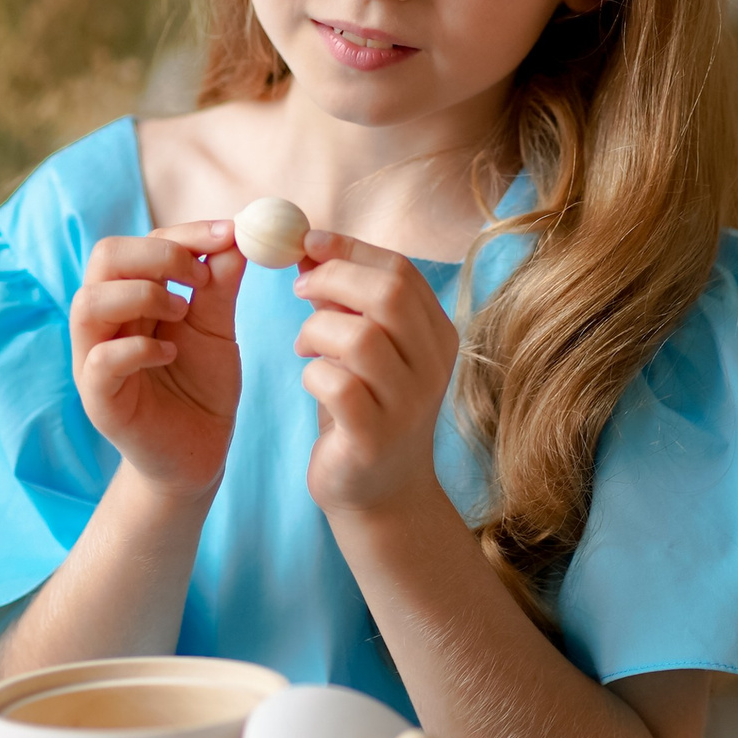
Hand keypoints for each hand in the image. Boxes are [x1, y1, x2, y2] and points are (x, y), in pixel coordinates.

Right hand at [70, 222, 245, 503]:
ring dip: (143, 295)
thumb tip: (237, 237)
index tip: (230, 234)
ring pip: (89, 303)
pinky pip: (100, 359)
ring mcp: (93, 359)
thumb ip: (220, 286)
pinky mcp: (98, 398)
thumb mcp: (217, 330)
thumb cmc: (200, 387)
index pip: (141, 242)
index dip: (185, 234)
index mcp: (131, 296)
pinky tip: (171, 354)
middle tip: (201, 275)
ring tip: (183, 312)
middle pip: (104, 258)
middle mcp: (105, 321)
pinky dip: (138, 348)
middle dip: (158, 254)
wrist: (197, 453)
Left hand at [294, 233, 460, 514]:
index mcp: (437, 335)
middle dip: (333, 279)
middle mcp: (433, 366)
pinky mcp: (375, 437)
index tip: (307, 242)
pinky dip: (312, 374)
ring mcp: (408, 404)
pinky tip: (312, 381)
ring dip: (317, 331)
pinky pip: (337, 385)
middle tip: (300, 288)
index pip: (401, 271)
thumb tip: (310, 250)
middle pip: (389, 294)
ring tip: (305, 347)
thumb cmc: (367, 410)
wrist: (381, 494)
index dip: (349, 248)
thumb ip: (349, 304)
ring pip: (361, 338)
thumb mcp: (366, 350)